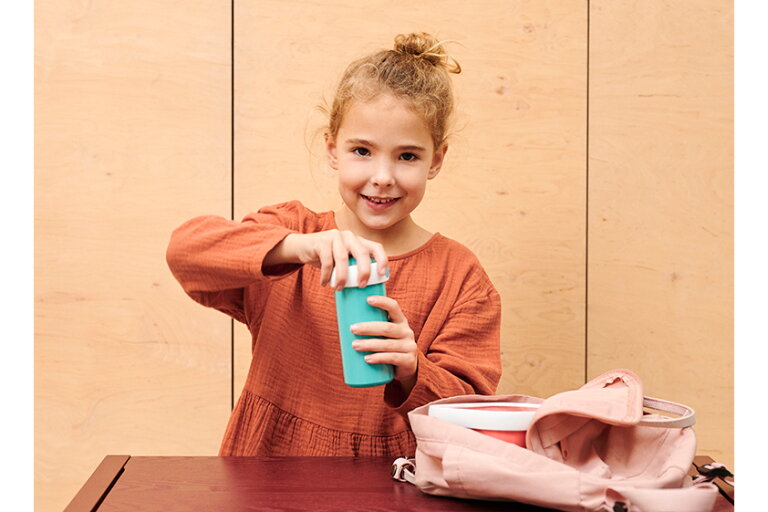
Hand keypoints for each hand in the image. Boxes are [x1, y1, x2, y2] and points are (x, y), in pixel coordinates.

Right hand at [271, 230, 387, 289]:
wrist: (303, 247)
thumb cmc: (328, 257)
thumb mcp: (343, 260)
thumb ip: (353, 267)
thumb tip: (367, 290)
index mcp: (358, 241)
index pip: (376, 247)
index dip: (382, 260)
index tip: (382, 275)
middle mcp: (349, 236)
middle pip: (362, 252)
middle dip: (364, 271)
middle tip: (361, 286)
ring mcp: (335, 236)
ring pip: (343, 258)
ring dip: (342, 276)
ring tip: (339, 288)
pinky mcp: (321, 241)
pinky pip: (327, 261)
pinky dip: (327, 275)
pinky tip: (325, 283)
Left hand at [350, 295, 417, 392]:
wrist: (407, 368)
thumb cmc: (389, 346)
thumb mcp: (385, 335)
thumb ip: (372, 326)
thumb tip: (343, 319)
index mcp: (400, 321)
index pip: (394, 307)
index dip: (382, 302)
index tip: (368, 299)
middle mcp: (407, 332)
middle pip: (387, 328)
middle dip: (368, 328)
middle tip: (352, 329)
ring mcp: (409, 346)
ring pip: (387, 344)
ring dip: (369, 344)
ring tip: (354, 345)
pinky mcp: (409, 361)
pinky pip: (393, 358)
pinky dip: (379, 358)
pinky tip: (367, 359)